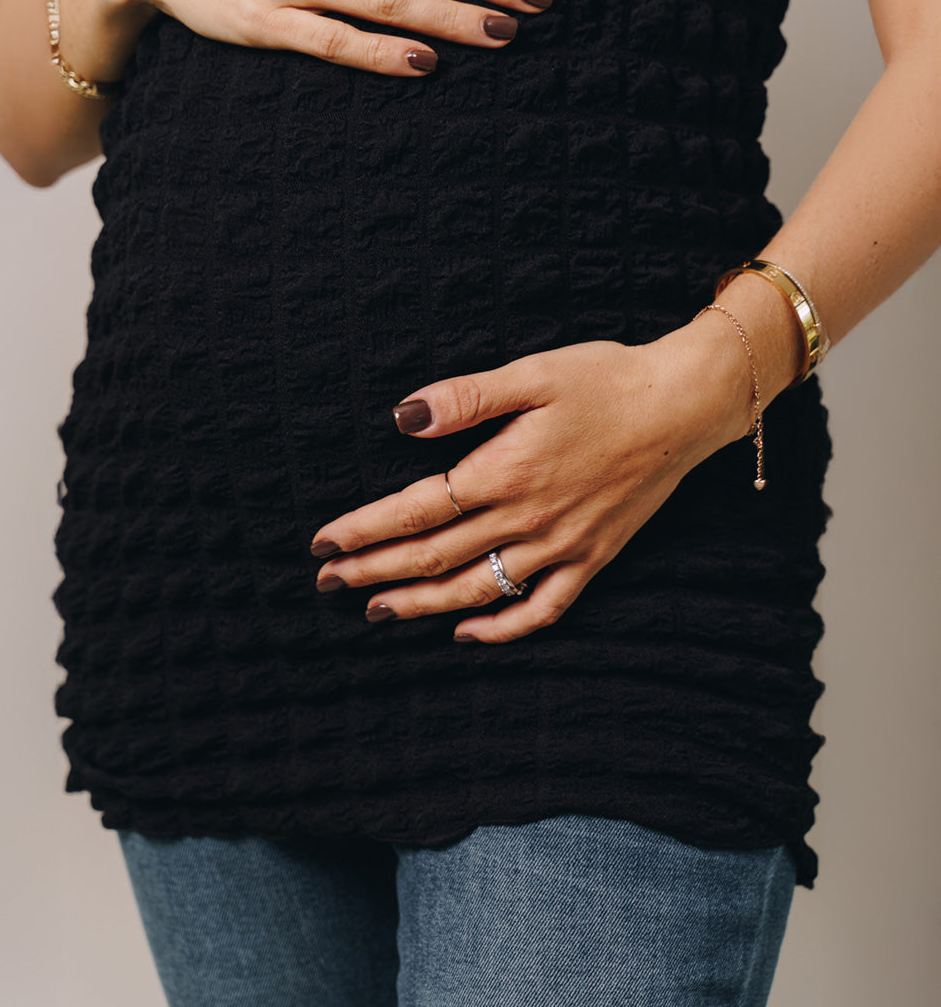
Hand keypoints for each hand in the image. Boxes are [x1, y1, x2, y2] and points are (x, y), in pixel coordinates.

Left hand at [311, 320, 755, 642]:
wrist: (683, 407)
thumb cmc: (606, 382)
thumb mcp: (532, 374)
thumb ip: (465, 398)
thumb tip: (403, 417)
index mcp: (504, 472)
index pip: (416, 512)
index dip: (363, 531)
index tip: (323, 545)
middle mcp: (527, 520)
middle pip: (434, 558)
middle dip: (374, 572)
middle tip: (327, 583)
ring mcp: (561, 546)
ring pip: (476, 590)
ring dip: (420, 604)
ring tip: (376, 611)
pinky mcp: (592, 559)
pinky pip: (543, 610)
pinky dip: (502, 627)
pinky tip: (467, 633)